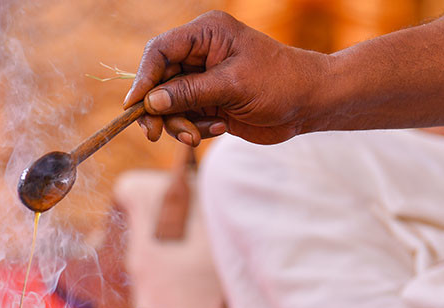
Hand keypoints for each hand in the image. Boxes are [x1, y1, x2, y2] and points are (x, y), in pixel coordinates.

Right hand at [124, 11, 331, 145]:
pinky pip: (184, 118)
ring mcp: (202, 79)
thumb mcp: (233, 86)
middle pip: (158, 81)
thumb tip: (152, 102)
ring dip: (178, 124)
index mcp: (206, 34)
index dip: (143, 78)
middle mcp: (200, 54)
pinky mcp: (207, 102)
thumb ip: (189, 93)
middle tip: (156, 134)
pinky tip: (220, 127)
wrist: (310, 104)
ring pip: (168, 104)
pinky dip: (194, 128)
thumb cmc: (279, 83)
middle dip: (158, 110)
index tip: (134, 105)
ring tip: (197, 136)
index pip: (160, 51)